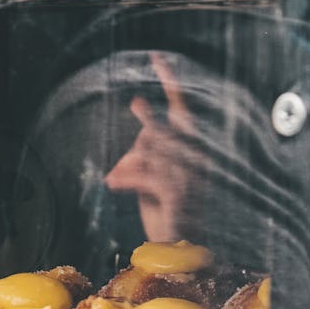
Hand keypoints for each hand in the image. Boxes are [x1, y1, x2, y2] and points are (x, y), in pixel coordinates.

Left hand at [104, 54, 201, 241]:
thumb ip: (147, 155)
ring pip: (151, 152)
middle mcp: (196, 161)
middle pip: (163, 130)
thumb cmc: (163, 212)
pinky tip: (112, 184)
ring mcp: (190, 177)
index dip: (171, 83)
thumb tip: (138, 138)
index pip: (183, 110)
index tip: (157, 58)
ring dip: (128, 166)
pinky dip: (126, 178)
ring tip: (114, 179)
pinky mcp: (178, 194)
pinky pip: (147, 174)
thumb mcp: (151, 178)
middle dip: (150, 120)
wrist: (176, 250)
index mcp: (193, 153)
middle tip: (136, 105)